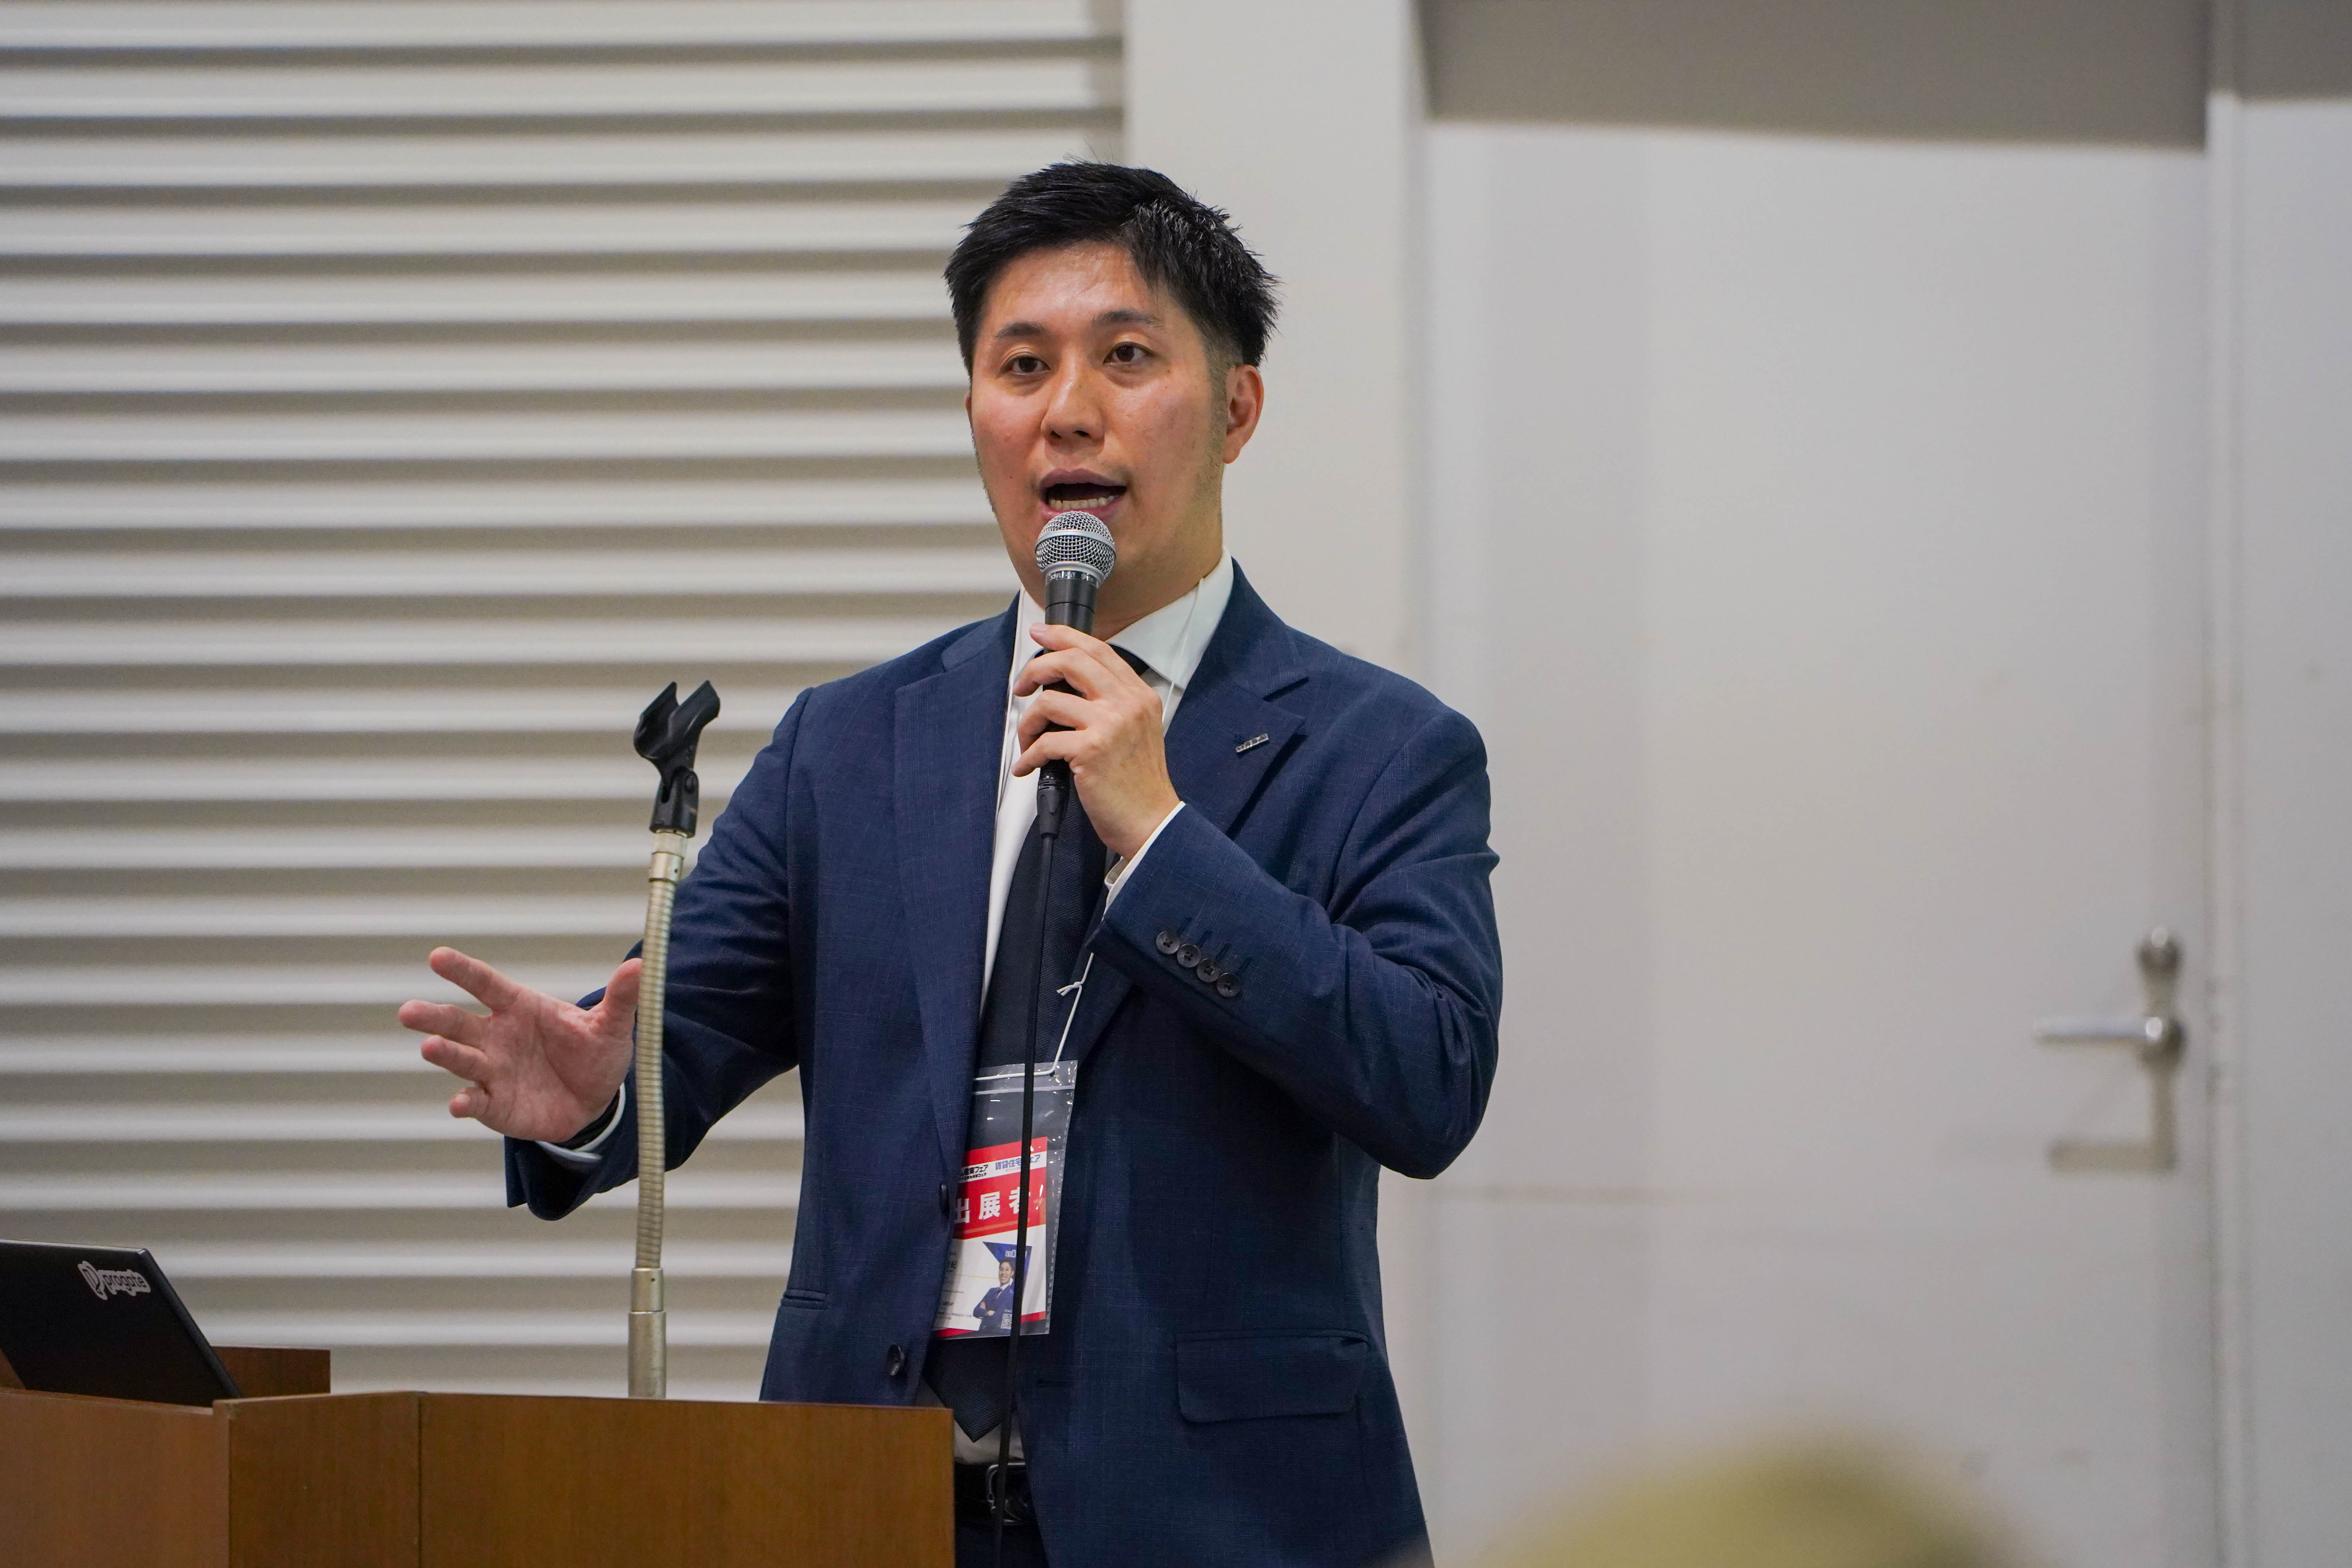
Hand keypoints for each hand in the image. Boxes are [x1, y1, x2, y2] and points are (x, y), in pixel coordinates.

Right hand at [398, 947, 638, 1141]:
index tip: (437, 956)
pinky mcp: (494, 1105)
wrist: (594, 1100)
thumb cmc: (594, 1054)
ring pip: (460, 1059)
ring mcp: (492, 1071)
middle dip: (433, 1016)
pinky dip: (466, 1103)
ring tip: (429, 1047)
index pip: (486, 985)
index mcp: (519, 1008)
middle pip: (458, 1022)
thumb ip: (620, 997)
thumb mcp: (611, 1026)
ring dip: (444, 1054)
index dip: (463, 972)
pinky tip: (459, 1104)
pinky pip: (476, 1102)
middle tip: (408, 1010)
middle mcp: (496, 1037)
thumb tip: (641, 965)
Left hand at [1012, 622, 1181, 857]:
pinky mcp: (1091, 751)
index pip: (1098, 650)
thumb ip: (1112, 704)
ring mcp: (1110, 726)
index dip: (1064, 636)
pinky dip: (1029, 755)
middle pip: (1071, 661)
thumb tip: (1065, 687)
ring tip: (1028, 741)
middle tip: (1022, 687)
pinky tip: (1029, 766)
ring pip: (1049, 701)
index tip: (1041, 634)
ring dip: (1028, 723)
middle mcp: (1127, 704)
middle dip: (1035, 669)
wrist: (1152, 821)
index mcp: (1139, 696)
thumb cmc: (1138, 783)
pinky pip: (1044, 742)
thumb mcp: (1137, 731)